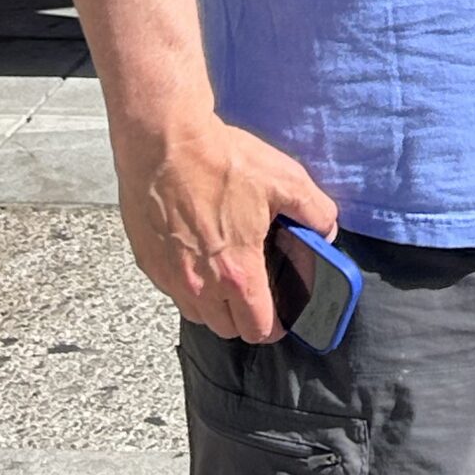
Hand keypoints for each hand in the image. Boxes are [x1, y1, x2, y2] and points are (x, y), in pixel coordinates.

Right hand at [114, 111, 337, 343]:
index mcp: (237, 272)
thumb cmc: (223, 162)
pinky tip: (199, 254)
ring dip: (215, 305)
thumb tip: (326, 231)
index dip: (275, 326)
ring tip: (228, 274)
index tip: (281, 316)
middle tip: (257, 292)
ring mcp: (170, 278)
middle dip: (245, 319)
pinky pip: (173, 291)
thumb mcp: (285, 180)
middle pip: (226, 329)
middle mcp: (200, 286)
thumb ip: (316, 211)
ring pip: (197, 314)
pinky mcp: (148, 264)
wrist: (165, 145)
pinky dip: (188, 284)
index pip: (258, 328)